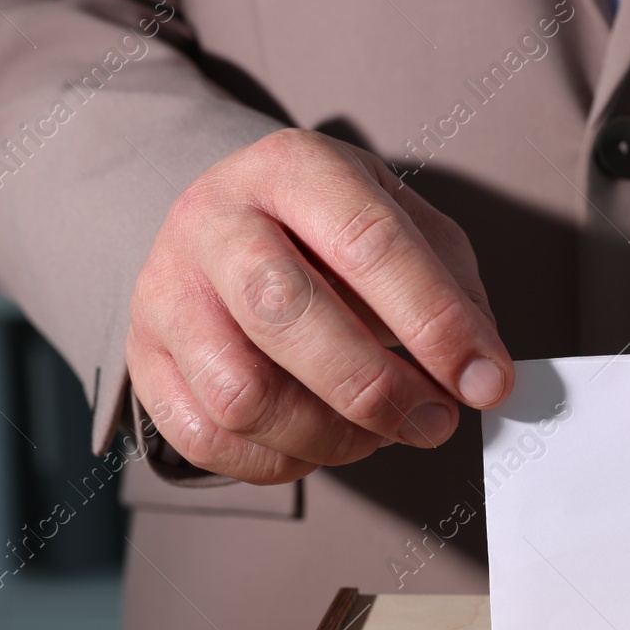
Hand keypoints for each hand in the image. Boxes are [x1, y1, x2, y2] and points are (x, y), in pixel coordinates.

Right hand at [126, 128, 513, 483]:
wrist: (228, 227)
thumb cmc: (328, 233)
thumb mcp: (402, 223)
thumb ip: (452, 288)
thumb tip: (482, 373)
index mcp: (290, 167)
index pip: (367, 242)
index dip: (435, 321)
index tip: (485, 381)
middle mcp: (214, 221)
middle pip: (286, 316)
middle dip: (376, 388)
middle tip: (434, 421)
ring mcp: (166, 293)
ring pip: (243, 394)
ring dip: (330, 435)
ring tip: (377, 431)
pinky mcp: (144, 360)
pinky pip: (209, 440)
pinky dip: (281, 461)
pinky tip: (320, 440)